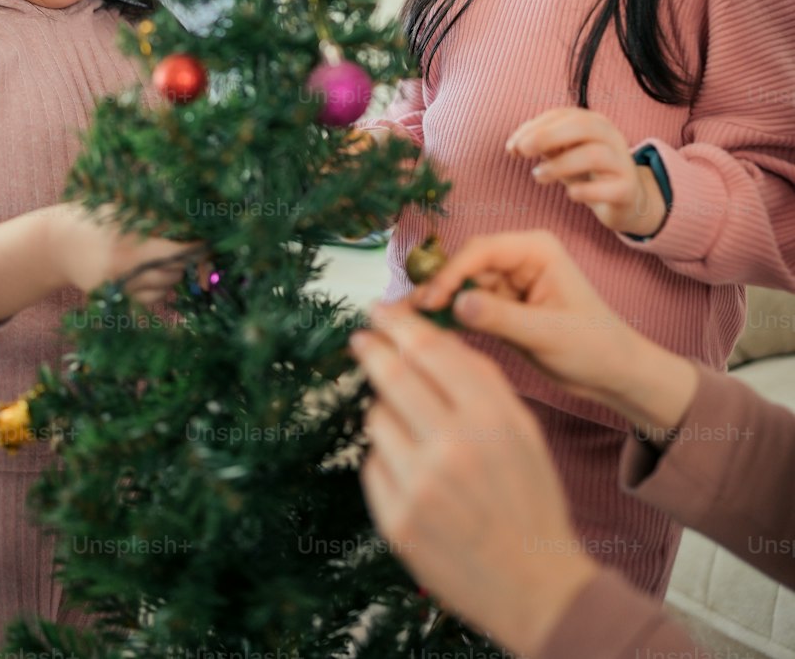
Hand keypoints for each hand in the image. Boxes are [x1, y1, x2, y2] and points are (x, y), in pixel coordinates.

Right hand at [52, 202, 203, 308]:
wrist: (56, 244)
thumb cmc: (95, 219)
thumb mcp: (125, 211)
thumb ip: (158, 219)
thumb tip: (194, 224)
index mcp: (130, 247)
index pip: (177, 254)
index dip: (197, 250)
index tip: (206, 243)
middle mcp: (125, 273)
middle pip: (174, 272)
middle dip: (183, 260)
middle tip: (181, 245)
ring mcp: (119, 290)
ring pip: (164, 289)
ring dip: (170, 275)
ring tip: (156, 255)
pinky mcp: (114, 301)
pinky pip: (148, 299)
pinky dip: (155, 288)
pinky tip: (143, 271)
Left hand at [348, 304, 597, 655]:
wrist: (535, 586)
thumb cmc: (529, 499)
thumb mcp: (521, 429)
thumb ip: (479, 381)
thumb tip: (427, 338)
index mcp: (490, 418)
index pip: (430, 350)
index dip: (399, 324)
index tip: (381, 310)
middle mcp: (451, 447)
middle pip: (392, 376)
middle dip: (372, 350)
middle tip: (362, 338)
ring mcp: (419, 487)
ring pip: (376, 418)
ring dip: (384, 410)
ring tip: (409, 425)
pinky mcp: (395, 521)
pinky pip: (373, 465)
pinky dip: (387, 460)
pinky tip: (411, 471)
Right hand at [412, 230, 699, 434]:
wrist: (614, 374)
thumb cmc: (594, 347)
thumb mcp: (548, 334)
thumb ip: (502, 318)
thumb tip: (457, 304)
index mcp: (535, 249)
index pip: (480, 250)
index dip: (451, 273)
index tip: (430, 300)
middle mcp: (518, 258)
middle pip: (465, 266)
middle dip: (437, 288)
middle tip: (406, 314)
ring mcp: (508, 282)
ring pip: (460, 287)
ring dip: (436, 304)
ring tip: (404, 322)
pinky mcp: (501, 306)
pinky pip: (467, 307)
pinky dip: (449, 318)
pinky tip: (424, 330)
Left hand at [506, 107, 665, 235]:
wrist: (626, 200)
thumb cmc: (587, 172)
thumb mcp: (564, 153)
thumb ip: (544, 144)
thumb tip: (517, 145)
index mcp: (593, 122)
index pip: (561, 116)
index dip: (533, 128)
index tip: (511, 148)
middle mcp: (611, 136)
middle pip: (581, 126)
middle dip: (547, 136)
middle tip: (523, 151)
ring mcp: (622, 162)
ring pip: (594, 154)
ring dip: (561, 164)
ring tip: (538, 176)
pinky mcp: (628, 189)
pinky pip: (609, 188)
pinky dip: (586, 190)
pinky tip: (570, 195)